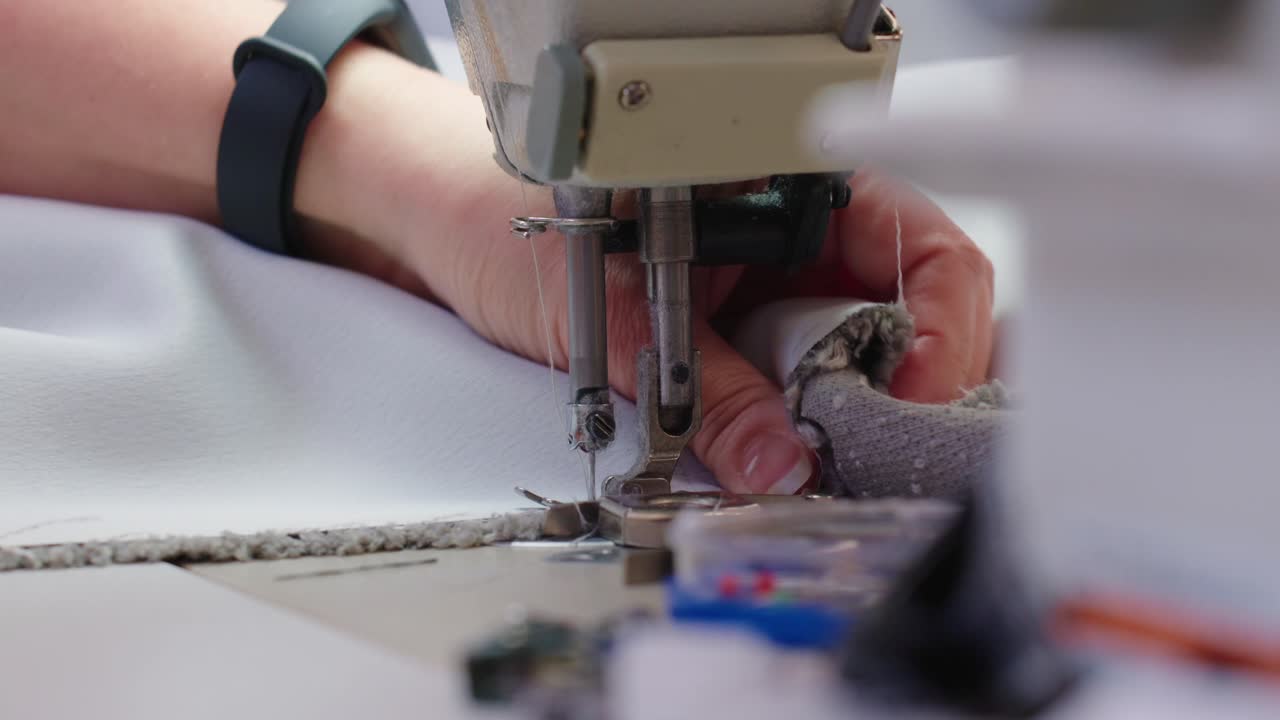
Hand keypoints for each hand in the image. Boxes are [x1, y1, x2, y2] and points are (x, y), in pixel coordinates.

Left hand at [304, 75, 994, 496]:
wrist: (427, 221)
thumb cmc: (501, 207)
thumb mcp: (614, 308)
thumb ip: (703, 390)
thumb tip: (778, 460)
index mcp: (789, 185)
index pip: (924, 250)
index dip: (943, 328)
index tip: (916, 400)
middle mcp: (787, 238)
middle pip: (896, 320)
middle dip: (887, 392)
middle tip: (852, 450)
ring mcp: (758, 290)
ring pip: (839, 365)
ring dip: (826, 418)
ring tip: (795, 453)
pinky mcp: (724, 336)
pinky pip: (778, 390)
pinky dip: (776, 429)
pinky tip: (756, 448)